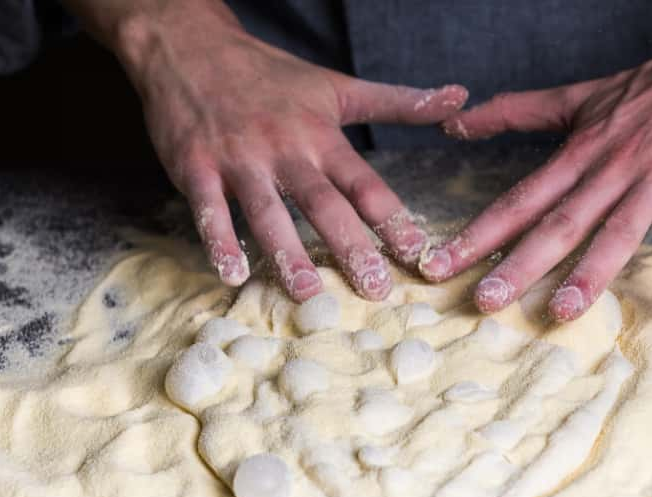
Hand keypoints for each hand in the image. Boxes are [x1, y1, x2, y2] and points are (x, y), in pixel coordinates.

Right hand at [65, 0, 467, 301]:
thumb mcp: (338, 85)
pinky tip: (232, 275)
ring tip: (308, 292)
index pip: (364, 183)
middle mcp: (285, 149)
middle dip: (350, 247)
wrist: (192, 48)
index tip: (417, 254)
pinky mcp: (195, 166)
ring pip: (267, 211)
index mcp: (321, 134)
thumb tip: (460, 97)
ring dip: (287, 253)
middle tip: (374, 291)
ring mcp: (239, 158)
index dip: (392, 218)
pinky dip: (219, 242)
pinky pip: (208, 209)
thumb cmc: (270, 75)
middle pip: (322, 203)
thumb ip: (399, 102)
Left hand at [421, 0, 651, 320]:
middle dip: (520, 263)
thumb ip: (517, 112)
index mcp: (581, 153)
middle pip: (560, 221)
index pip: (520, 199)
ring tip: (562, 311)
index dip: (477, 234)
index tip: (437, 266)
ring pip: (619, 228)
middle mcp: (613, 168)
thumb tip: (454, 123)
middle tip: (484, 301)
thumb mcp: (579, 97)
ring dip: (591, 271)